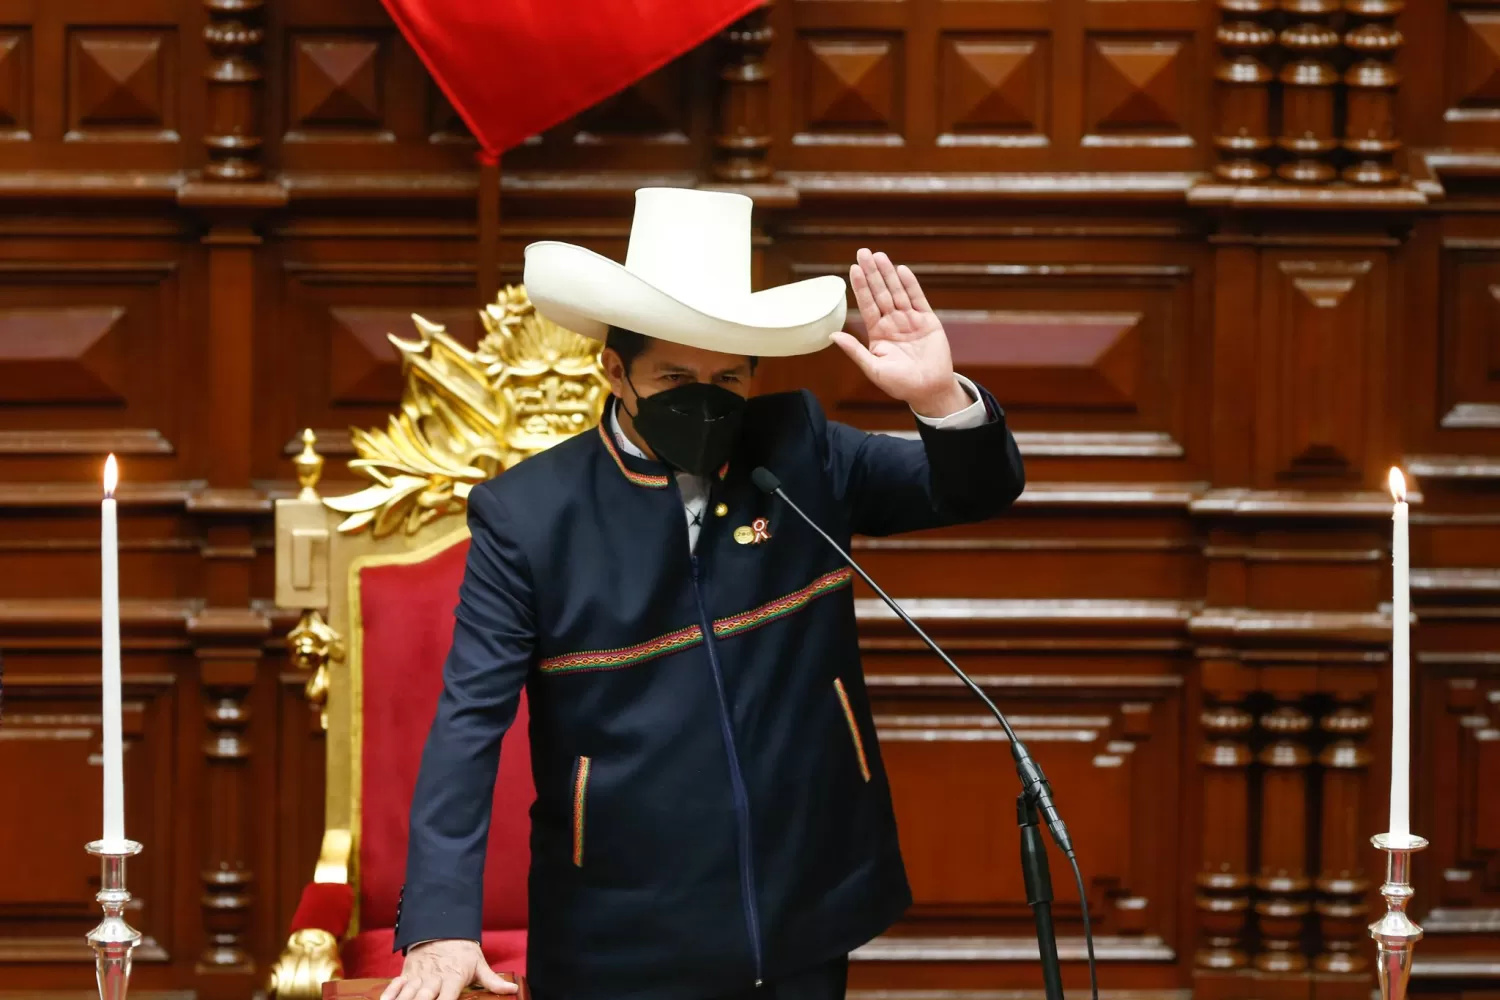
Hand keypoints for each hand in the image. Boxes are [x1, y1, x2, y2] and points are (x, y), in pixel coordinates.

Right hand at [380, 939, 517, 999]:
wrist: (442, 927)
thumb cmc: (462, 950)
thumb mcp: (479, 963)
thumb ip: (493, 980)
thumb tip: (513, 988)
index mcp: (453, 978)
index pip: (447, 999)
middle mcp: (434, 979)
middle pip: (423, 999)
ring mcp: (418, 976)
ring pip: (407, 995)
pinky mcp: (407, 974)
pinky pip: (394, 987)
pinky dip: (388, 996)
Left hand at [833, 249, 969, 417]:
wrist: (929, 390)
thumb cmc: (900, 384)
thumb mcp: (873, 369)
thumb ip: (855, 351)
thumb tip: (832, 336)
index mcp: (877, 333)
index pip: (867, 305)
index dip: (860, 287)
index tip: (853, 269)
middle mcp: (892, 323)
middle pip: (880, 293)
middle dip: (872, 273)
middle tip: (863, 252)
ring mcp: (910, 320)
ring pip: (897, 292)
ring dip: (888, 274)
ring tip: (880, 256)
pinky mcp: (927, 321)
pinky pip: (918, 298)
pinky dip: (911, 285)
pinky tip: (901, 270)